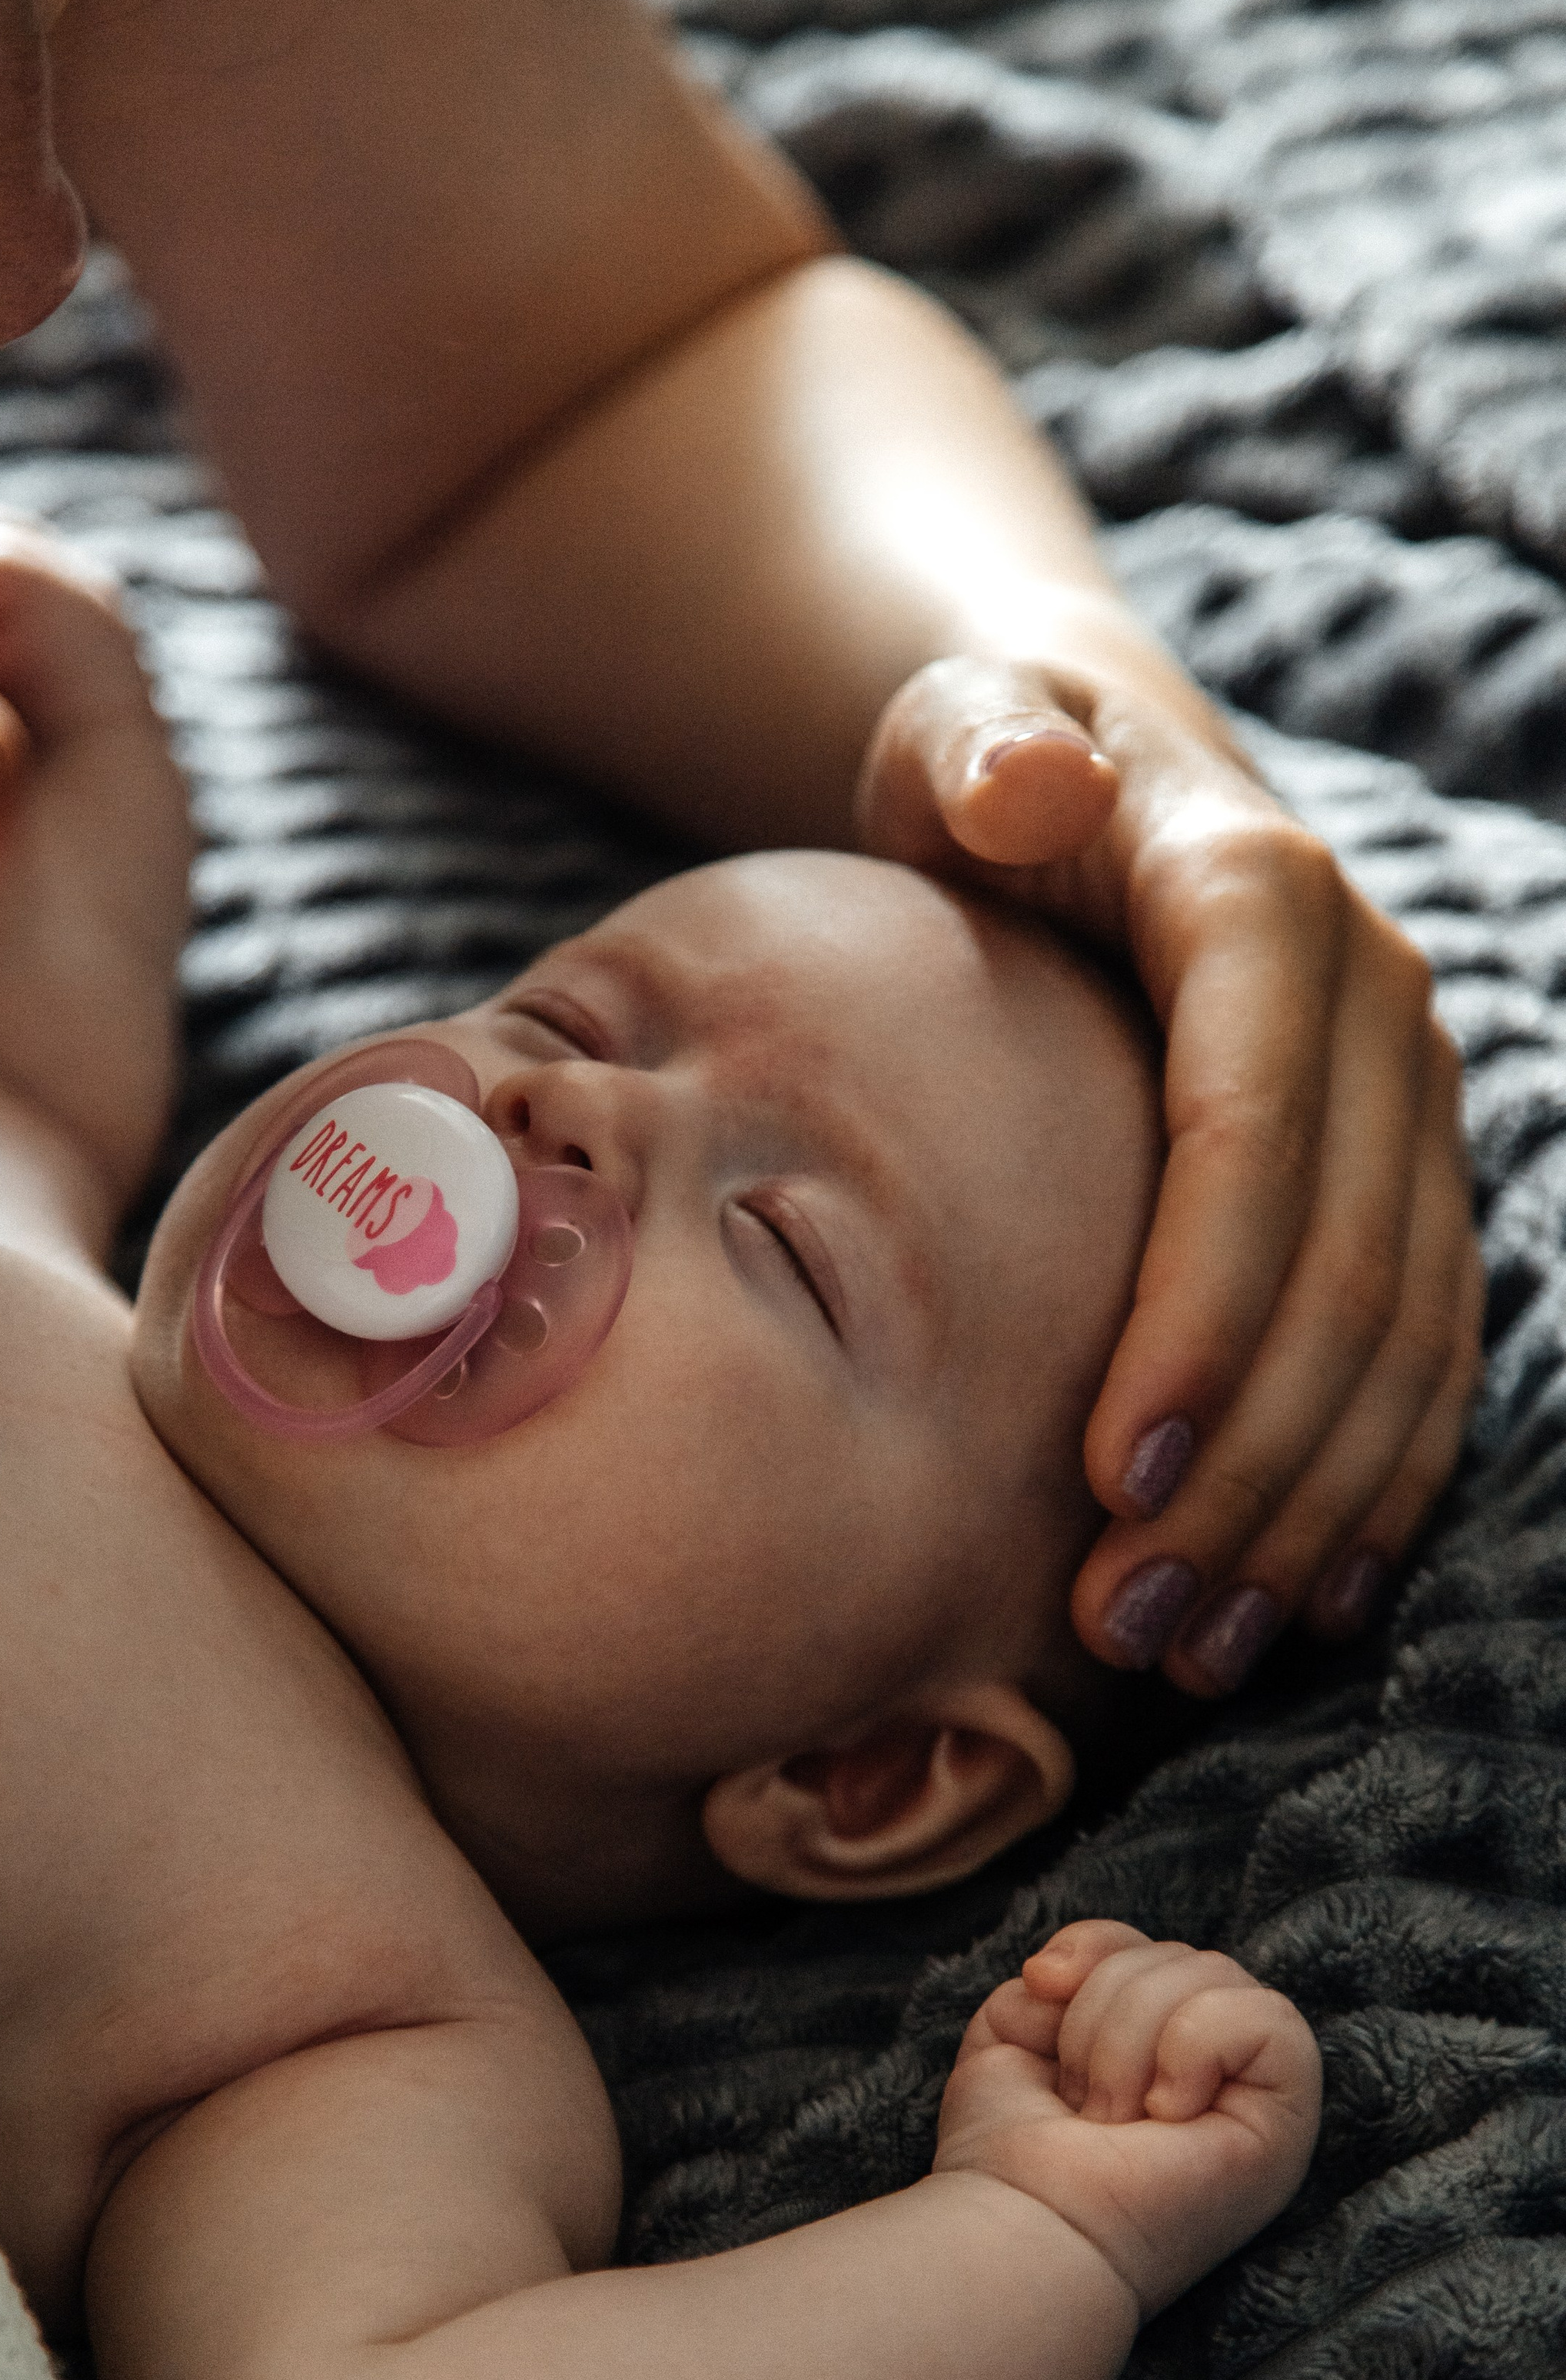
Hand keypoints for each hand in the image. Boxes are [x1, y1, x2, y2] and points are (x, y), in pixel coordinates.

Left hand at [857, 652, 1482, 1693]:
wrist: (1082, 773)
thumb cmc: (982, 773)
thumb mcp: (959, 731)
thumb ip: (983, 749)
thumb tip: (1028, 781)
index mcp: (1260, 905)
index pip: (1253, 1139)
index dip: (1200, 1314)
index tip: (1107, 1471)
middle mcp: (1371, 1006)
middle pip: (1340, 1269)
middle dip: (1244, 1461)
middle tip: (1123, 1615)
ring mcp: (1404, 1101)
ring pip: (1398, 1338)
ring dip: (1304, 1508)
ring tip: (1183, 1648)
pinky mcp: (1402, 1178)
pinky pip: (1420, 1352)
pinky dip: (1366, 1484)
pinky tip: (1294, 1602)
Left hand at [933, 1919, 1321, 2316]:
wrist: (1023, 2223)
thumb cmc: (1011, 2152)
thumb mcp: (1016, 2030)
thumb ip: (1060, 1975)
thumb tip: (1069, 1966)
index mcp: (1163, 2054)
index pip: (1154, 1947)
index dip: (1097, 1947)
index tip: (1043, 1985)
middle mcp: (1220, 2074)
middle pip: (1183, 1956)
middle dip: (1104, 2009)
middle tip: (1082, 2101)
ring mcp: (1260, 2099)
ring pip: (1217, 1975)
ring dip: (1133, 2040)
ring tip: (1112, 2118)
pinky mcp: (1289, 2124)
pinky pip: (1270, 2019)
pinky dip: (1195, 2048)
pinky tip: (1166, 2114)